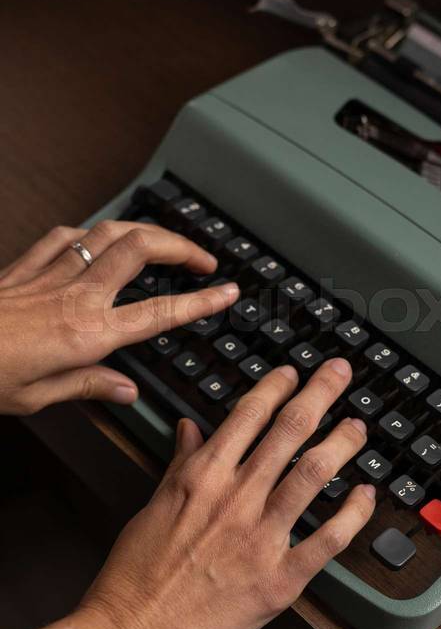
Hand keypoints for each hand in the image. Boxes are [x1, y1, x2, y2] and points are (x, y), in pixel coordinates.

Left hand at [0, 221, 238, 414]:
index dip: (200, 300)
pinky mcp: (27, 266)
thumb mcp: (40, 398)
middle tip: (203, 258)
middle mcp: (78, 296)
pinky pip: (65, 235)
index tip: (226, 290)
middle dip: (181, 246)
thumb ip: (91, 386)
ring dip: (145, 231)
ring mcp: (53, 274)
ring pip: (110, 233)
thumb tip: (126, 390)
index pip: (161, 312)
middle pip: (142, 249)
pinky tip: (96, 238)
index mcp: (89, 334)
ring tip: (163, 241)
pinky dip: (90, 232)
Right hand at [80, 359, 374, 628]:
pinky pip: (328, 540)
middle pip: (289, 431)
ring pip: (314, 474)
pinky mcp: (279, 580)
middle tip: (338, 373)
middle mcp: (237, 499)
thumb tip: (190, 429)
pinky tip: (365, 495)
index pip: (248, 414)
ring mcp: (261, 538)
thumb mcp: (154, 505)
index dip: (275, 387)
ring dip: (342, 443)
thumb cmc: (136, 575)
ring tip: (357, 426)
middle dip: (319, 394)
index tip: (292, 373)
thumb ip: (181, 463)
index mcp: (203, 477)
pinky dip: (352, 514)